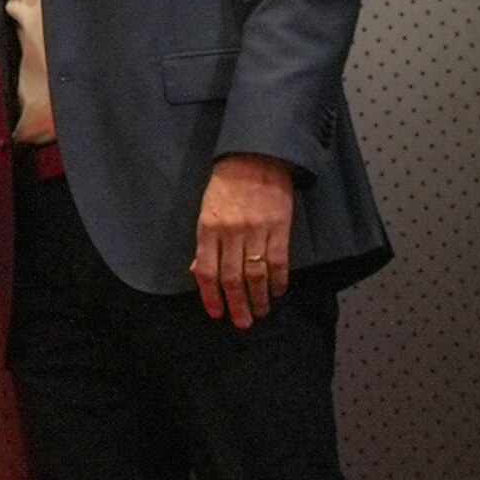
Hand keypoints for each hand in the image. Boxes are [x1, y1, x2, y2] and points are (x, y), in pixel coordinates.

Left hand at [192, 153, 294, 326]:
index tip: (216, 313)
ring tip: (260, 312)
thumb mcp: (206, 211)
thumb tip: (200, 272)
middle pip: (232, 278)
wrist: (255, 156)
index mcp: (208, 229)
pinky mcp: (279, 227)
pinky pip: (279, 261)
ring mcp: (256, 231)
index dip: (211, 296)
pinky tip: (278, 292)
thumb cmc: (226, 184)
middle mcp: (231, 233)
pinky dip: (279, 280)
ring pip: (256, 274)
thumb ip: (205, 243)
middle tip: (241, 323)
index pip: (207, 271)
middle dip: (237, 305)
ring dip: (259, 298)